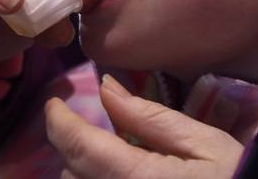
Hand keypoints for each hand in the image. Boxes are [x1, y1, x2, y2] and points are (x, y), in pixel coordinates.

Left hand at [45, 75, 243, 178]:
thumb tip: (106, 88)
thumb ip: (149, 118)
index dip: (58, 120)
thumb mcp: (203, 143)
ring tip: (115, 158)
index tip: (55, 101)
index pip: (78, 147)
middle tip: (100, 132)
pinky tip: (126, 175)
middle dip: (77, 149)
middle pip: (72, 174)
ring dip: (87, 174)